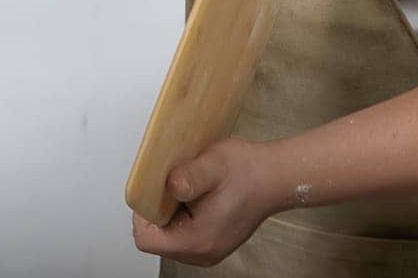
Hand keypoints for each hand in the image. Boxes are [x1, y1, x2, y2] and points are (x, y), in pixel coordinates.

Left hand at [132, 138, 281, 267]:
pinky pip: (181, 234)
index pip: (146, 238)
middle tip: (172, 187)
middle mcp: (202, 252)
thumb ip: (188, 177)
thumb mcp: (213, 165)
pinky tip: (194, 197)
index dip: (143, 212)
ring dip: (168, 213)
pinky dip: (180, 216)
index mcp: (198, 240)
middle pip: (155, 239)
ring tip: (186, 190)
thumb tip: (168, 185)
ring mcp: (207, 250)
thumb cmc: (248, 171)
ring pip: (167, 237)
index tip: (154, 191)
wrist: (274, 177)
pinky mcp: (211, 242)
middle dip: (156, 211)